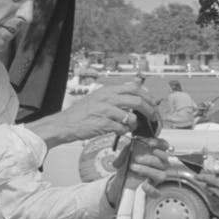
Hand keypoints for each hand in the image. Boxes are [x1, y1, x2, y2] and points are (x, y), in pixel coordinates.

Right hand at [33, 79, 161, 146]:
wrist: (65, 124)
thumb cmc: (82, 113)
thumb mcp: (98, 97)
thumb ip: (115, 95)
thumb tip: (134, 89)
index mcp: (107, 90)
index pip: (133, 87)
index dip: (147, 95)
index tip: (153, 102)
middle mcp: (107, 98)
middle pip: (136, 100)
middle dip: (149, 109)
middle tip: (153, 116)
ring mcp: (105, 111)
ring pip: (130, 116)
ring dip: (134, 124)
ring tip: (131, 126)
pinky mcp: (103, 124)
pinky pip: (121, 128)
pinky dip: (124, 131)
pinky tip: (119, 131)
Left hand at [105, 136, 169, 203]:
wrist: (124, 180)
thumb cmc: (129, 164)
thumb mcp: (127, 154)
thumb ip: (127, 150)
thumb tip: (128, 147)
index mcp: (157, 155)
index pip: (165, 147)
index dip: (160, 144)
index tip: (149, 143)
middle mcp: (161, 166)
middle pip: (164, 162)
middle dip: (150, 159)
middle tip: (137, 158)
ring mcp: (158, 179)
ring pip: (161, 175)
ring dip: (147, 170)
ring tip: (133, 167)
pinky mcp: (153, 191)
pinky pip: (157, 193)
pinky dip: (151, 189)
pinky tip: (143, 185)